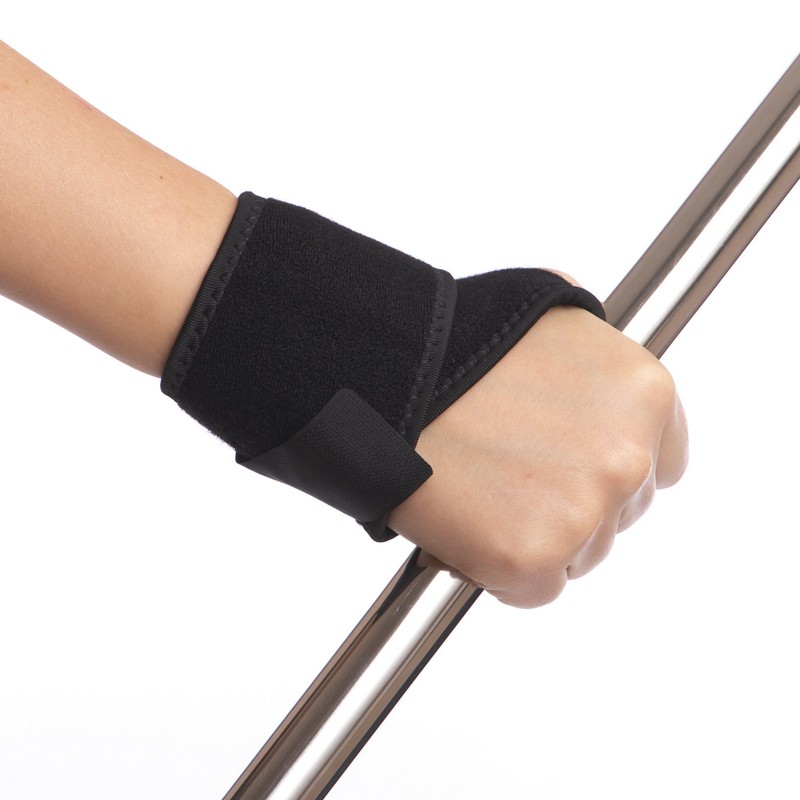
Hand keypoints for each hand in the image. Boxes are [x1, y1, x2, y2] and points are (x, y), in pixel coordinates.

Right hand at [388, 303, 687, 607]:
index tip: (569, 469)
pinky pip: (531, 590)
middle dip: (571, 504)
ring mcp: (586, 511)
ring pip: (579, 555)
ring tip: (479, 491)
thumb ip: (599, 368)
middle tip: (510, 476)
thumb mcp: (557, 326)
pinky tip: (464, 524)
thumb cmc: (459, 341)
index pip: (661, 464)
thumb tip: (605, 396)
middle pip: (621, 514)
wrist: (391, 372)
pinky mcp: (534, 557)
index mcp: (644, 394)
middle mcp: (629, 456)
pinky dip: (497, 571)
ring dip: (535, 538)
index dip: (606, 470)